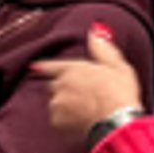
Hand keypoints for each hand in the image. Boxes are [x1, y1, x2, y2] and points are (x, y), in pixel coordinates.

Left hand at [30, 24, 144, 141]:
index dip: (44, 66)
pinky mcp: (57, 120)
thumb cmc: (119, 94)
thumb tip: (95, 31)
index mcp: (74, 68)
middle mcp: (61, 84)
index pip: (53, 65)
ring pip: (57, 103)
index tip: (34, 67)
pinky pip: (58, 120)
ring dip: (66, 106)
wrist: (116, 121)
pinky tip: (82, 121)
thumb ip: (102, 49)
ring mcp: (57, 102)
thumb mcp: (117, 66)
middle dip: (65, 90)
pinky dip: (67, 121)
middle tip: (83, 98)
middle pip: (55, 86)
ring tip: (86, 111)